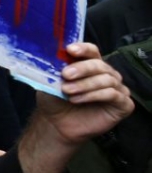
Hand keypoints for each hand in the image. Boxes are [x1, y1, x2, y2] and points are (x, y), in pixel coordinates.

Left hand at [18, 42, 132, 172]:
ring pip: (106, 80)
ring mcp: (117, 89)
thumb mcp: (50, 82)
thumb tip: (50, 58)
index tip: (70, 50)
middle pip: (99, 65)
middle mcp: (106, 74)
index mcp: (90, 64)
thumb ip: (53, 69)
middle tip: (66, 74)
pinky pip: (113, 95)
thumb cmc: (55, 100)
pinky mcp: (123, 105)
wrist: (56, 124)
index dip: (83, 49)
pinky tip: (78, 100)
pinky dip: (94, 95)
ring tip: (68, 91)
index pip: (92, 51)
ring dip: (85, 85)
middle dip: (82, 68)